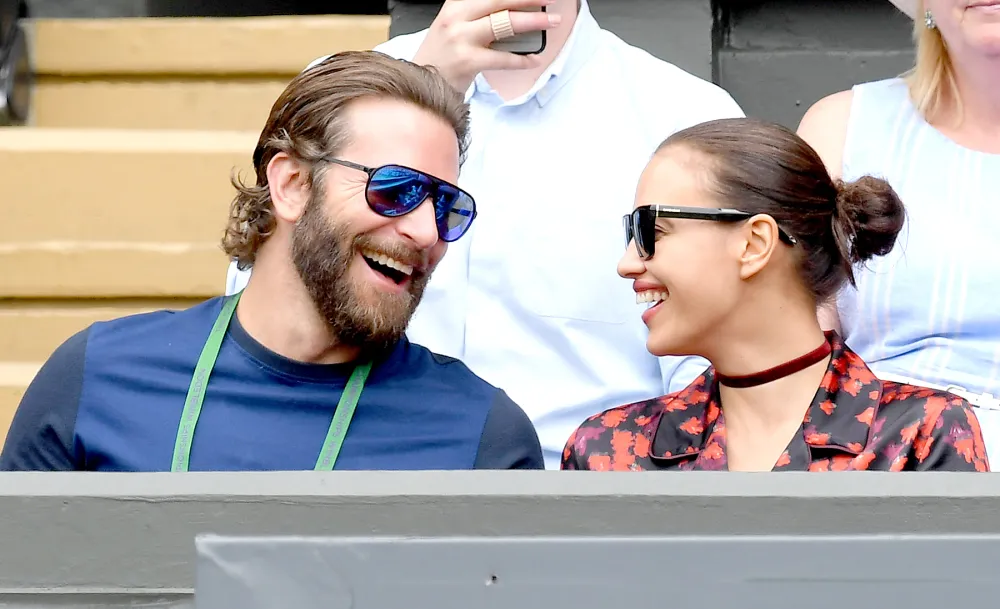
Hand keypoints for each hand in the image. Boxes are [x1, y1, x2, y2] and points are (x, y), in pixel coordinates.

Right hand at [412, 0, 560, 91]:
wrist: (419, 84)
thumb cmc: (442, 57)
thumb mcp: (454, 25)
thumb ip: (479, 15)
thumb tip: (516, 12)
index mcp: (455, 5)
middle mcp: (456, 17)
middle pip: (500, 1)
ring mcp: (461, 39)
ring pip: (505, 24)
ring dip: (533, 21)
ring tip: (551, 21)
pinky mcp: (467, 61)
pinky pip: (502, 58)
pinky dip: (521, 60)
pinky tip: (534, 59)